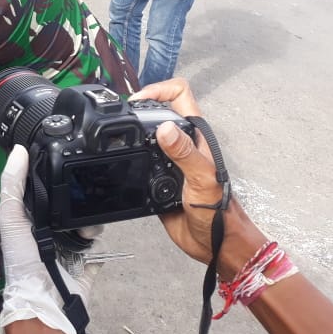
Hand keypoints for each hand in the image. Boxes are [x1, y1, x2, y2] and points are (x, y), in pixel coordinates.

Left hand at [0, 145, 97, 333]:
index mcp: (29, 218)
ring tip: (86, 229)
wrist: (47, 301)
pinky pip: (98, 246)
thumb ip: (12, 183)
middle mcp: (49, 230)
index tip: (66, 161)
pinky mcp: (86, 262)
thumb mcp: (11, 217)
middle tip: (83, 199)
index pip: (44, 189)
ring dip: (91, 222)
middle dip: (80, 200)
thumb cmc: (22, 261)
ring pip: (87, 221)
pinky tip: (92, 242)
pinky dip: (98, 242)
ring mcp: (69, 246)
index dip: (54, 176)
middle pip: (70, 203)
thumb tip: (18, 150)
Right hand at [129, 79, 255, 268]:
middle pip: (157, 112)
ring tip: (114, 136)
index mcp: (194, 136)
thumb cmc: (218, 212)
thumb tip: (165, 129)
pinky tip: (120, 163)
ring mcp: (167, 161)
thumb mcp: (202, 179)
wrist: (213, 244)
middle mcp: (180, 144)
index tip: (138, 101)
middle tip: (119, 117)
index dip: (158, 89)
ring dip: (130, 134)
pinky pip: (138, 162)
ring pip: (145, 136)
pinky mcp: (156, 179)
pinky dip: (128, 159)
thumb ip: (185, 154)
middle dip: (137, 110)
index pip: (179, 94)